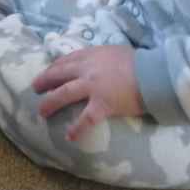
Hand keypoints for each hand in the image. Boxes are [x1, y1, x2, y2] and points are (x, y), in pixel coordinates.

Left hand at [33, 45, 147, 141]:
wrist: (154, 74)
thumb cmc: (141, 64)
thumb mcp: (116, 52)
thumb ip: (104, 58)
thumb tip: (100, 63)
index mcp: (92, 55)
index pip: (67, 59)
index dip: (55, 66)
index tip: (49, 71)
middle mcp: (88, 68)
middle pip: (59, 73)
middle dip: (45, 80)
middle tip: (35, 87)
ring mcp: (93, 86)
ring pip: (64, 93)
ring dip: (50, 102)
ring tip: (42, 111)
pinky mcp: (103, 103)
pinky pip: (86, 118)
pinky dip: (77, 129)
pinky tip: (70, 137)